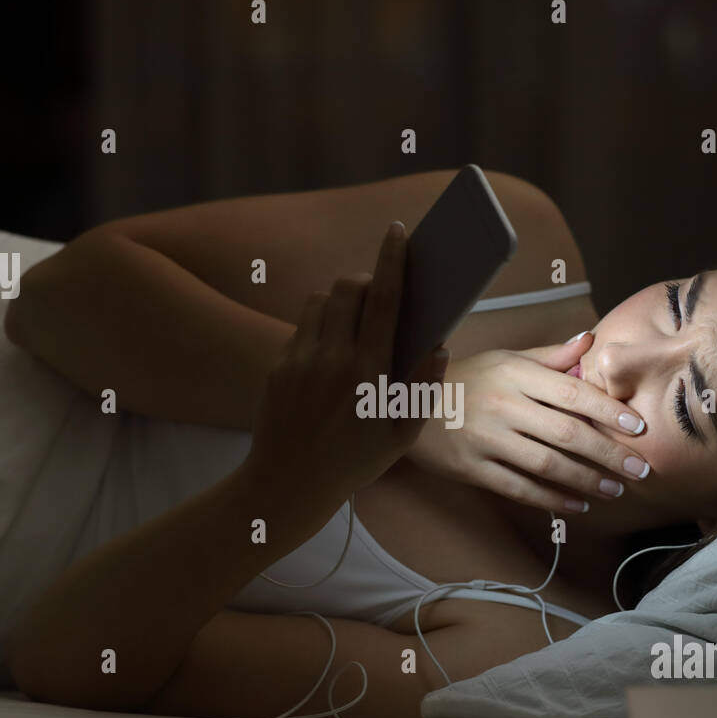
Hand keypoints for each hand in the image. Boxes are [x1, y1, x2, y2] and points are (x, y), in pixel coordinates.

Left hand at [243, 221, 449, 500]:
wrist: (288, 484)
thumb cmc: (353, 462)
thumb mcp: (402, 434)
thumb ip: (422, 387)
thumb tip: (438, 346)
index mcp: (368, 372)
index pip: (384, 300)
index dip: (392, 261)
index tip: (397, 232)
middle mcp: (331, 358)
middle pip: (348, 288)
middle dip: (366, 280)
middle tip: (379, 293)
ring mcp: (300, 359)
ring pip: (320, 301)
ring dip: (340, 301)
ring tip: (355, 322)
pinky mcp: (278, 366)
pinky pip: (302, 327)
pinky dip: (320, 326)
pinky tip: (330, 352)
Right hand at [405, 332, 649, 510]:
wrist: (406, 404)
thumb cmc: (465, 378)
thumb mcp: (504, 358)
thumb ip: (549, 356)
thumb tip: (590, 342)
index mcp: (515, 373)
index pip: (572, 392)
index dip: (609, 411)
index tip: (639, 427)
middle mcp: (503, 405)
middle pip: (567, 432)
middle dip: (609, 453)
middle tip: (640, 469)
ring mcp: (486, 439)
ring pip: (547, 464)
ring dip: (586, 480)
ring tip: (615, 490)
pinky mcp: (472, 468)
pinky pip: (518, 488)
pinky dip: (550, 499)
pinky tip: (576, 505)